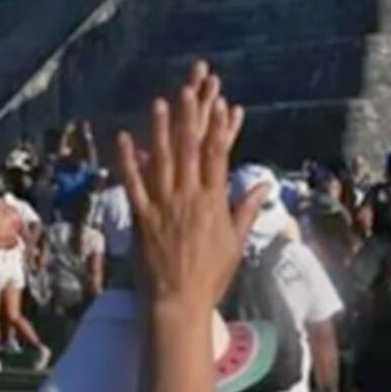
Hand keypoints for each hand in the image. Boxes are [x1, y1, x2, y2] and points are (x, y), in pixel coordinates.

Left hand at [115, 62, 254, 312]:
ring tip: (160, 102)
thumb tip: (265, 185)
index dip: (219, 128)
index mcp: (214, 204)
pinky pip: (134, 184)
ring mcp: (164, 207)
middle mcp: (189, 199)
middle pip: (190, 150)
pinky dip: (129, 160)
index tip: (221, 103)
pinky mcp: (142, 218)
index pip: (217, 158)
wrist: (179, 303)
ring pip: (162, 161)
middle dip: (191, 117)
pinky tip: (125, 138)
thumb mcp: (235, 242)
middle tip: (190, 88)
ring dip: (161, 129)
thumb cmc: (211, 276)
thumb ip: (246, 209)